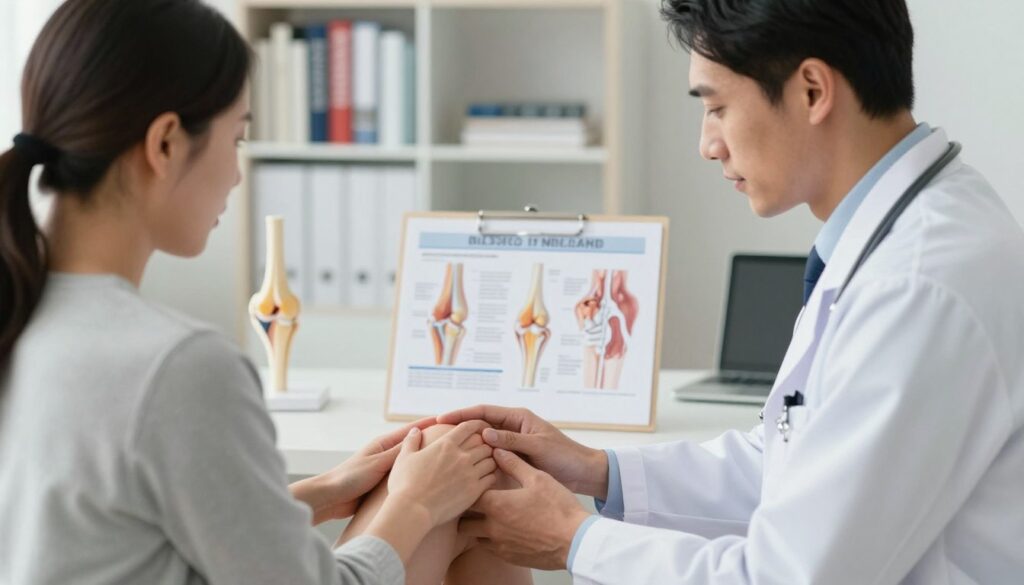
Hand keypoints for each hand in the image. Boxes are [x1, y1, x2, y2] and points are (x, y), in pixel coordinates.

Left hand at [290, 417, 435, 523]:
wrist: (332, 497)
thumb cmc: (350, 477)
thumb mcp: (378, 462)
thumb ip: (398, 452)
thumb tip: (418, 435)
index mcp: (384, 444)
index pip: (411, 430)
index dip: (429, 424)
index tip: (447, 420)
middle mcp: (387, 454)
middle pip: (414, 445)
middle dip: (432, 441)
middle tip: (453, 439)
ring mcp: (387, 469)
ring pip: (412, 462)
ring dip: (426, 460)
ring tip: (447, 459)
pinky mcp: (385, 484)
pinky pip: (405, 477)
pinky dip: (417, 476)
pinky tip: (430, 480)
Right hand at [388, 420, 497, 527]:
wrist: (411, 511)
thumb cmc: (404, 485)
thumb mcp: (404, 458)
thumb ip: (411, 441)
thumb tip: (415, 430)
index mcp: (445, 444)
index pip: (469, 426)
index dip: (476, 425)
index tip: (477, 430)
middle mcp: (461, 456)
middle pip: (484, 442)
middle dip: (484, 443)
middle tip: (481, 449)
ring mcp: (469, 473)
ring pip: (492, 459)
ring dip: (490, 459)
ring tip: (484, 464)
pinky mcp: (474, 490)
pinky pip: (492, 477)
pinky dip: (491, 476)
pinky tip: (484, 479)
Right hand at [436, 405, 608, 497]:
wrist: (582, 472)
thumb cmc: (564, 456)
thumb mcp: (538, 447)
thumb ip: (512, 441)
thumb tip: (484, 434)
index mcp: (518, 417)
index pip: (483, 411)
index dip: (461, 414)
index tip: (441, 419)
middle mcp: (512, 427)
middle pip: (478, 423)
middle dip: (457, 426)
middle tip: (434, 433)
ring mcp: (511, 442)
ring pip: (482, 440)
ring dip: (465, 443)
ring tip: (441, 449)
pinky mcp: (513, 457)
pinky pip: (490, 455)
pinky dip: (477, 457)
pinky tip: (462, 466)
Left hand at [460, 449, 590, 569]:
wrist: (576, 541)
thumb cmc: (558, 508)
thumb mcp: (537, 478)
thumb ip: (514, 463)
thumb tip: (497, 450)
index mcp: (496, 505)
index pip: (467, 496)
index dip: (467, 488)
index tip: (471, 483)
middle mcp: (493, 528)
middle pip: (463, 522)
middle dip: (465, 513)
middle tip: (473, 502)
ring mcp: (500, 545)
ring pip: (474, 538)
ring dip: (476, 528)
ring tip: (486, 517)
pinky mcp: (509, 558)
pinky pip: (490, 549)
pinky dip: (490, 540)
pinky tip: (503, 531)